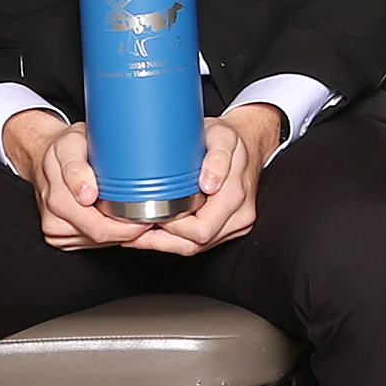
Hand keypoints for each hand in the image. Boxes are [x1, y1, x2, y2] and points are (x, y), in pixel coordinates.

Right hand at [7, 110, 152, 250]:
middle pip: (102, 237)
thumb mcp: (71, 145)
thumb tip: (85, 194)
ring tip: (127, 208)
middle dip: (128, 229)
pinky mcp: (61, 238)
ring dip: (117, 230)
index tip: (146, 215)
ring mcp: (56, 231)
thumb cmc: (64, 148)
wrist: (44, 155)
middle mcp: (54, 220)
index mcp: (58, 201)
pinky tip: (111, 213)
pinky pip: (92, 242)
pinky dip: (107, 232)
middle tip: (146, 213)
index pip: (99, 228)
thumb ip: (76, 168)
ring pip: (99, 242)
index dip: (128, 226)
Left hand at [128, 103, 283, 253]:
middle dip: (161, 238)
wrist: (249, 142)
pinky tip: (157, 228)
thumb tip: (209, 184)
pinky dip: (175, 238)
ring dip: (164, 242)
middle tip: (136, 225)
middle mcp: (239, 216)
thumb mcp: (222, 137)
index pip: (200, 230)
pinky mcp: (228, 228)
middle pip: (194, 244)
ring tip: (138, 231)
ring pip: (194, 247)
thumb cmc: (230, 139)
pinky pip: (199, 243)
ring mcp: (235, 225)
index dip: (171, 228)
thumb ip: (217, 159)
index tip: (149, 215)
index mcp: (235, 197)